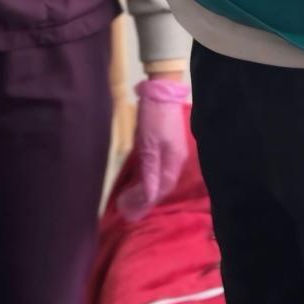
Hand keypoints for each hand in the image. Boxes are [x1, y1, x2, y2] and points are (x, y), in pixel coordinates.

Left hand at [117, 78, 189, 221]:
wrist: (161, 90)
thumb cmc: (154, 117)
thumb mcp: (149, 144)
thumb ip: (150, 170)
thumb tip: (150, 196)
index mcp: (173, 161)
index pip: (160, 189)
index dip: (146, 202)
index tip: (130, 213)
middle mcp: (175, 160)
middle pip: (161, 186)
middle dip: (145, 200)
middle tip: (128, 212)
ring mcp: (172, 151)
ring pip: (160, 178)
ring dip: (146, 191)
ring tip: (131, 201)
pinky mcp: (166, 144)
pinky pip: (158, 169)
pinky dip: (149, 178)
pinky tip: (141, 182)